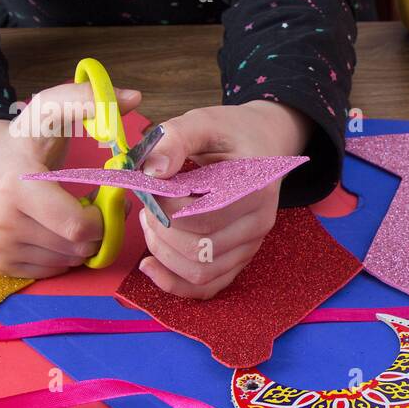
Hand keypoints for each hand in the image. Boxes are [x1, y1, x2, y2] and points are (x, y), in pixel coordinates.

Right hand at [0, 81, 142, 277]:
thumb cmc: (26, 141)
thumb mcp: (53, 111)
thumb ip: (91, 100)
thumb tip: (135, 97)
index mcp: (15, 187)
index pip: (79, 227)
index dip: (102, 217)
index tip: (100, 197)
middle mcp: (0, 222)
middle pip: (77, 247)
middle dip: (94, 230)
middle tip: (87, 206)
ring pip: (67, 262)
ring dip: (78, 243)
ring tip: (65, 214)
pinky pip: (51, 271)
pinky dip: (61, 255)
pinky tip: (50, 229)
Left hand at [136, 100, 310, 297]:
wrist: (262, 143)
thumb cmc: (231, 132)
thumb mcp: (203, 121)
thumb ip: (175, 139)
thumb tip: (151, 172)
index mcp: (254, 188)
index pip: (201, 217)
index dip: (164, 207)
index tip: (150, 185)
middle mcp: (259, 223)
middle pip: (199, 248)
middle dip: (159, 229)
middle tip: (145, 203)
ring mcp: (251, 245)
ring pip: (200, 272)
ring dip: (162, 253)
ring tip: (150, 223)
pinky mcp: (239, 258)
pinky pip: (208, 286)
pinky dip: (174, 283)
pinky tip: (150, 264)